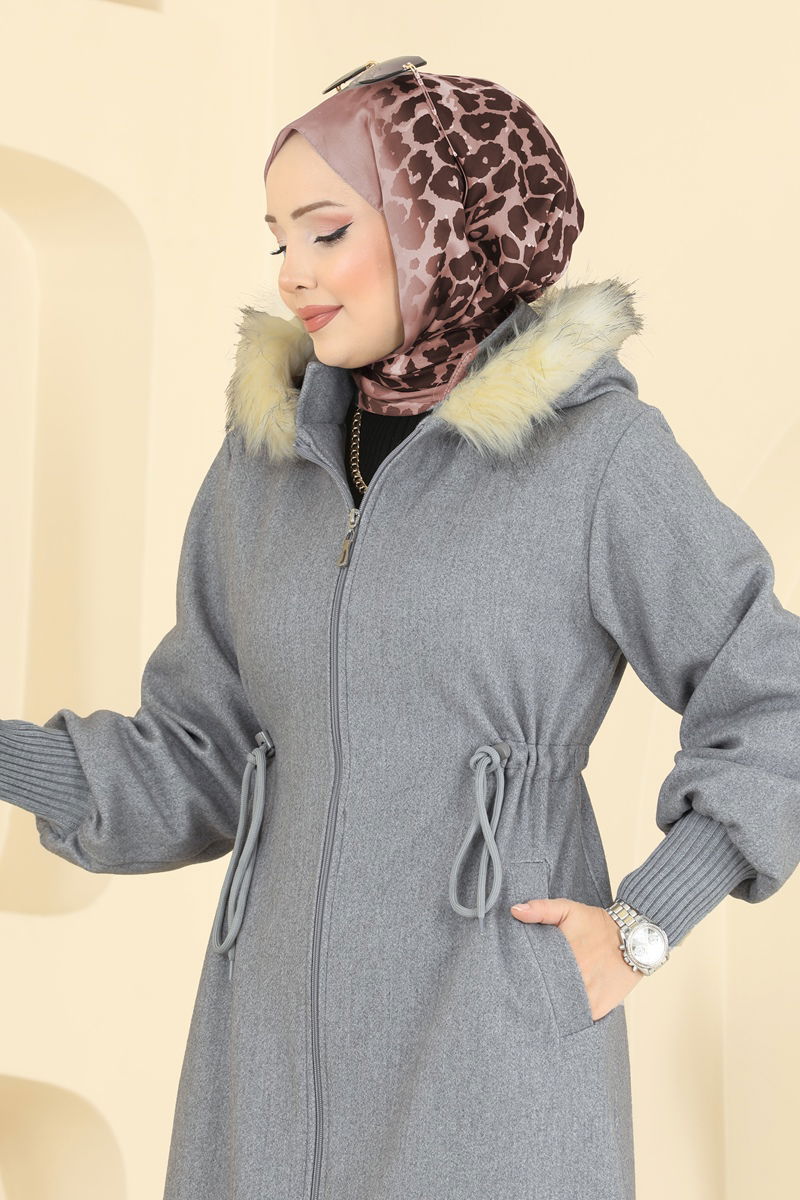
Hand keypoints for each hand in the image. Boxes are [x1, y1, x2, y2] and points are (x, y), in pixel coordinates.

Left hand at [510, 897, 644, 1020]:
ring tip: (538, 1010)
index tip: (515, 981)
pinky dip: (569, 1018)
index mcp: (563, 957)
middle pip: (546, 997)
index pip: (534, 976)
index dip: (523, 980)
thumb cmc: (597, 923)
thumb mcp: (569, 909)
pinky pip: (579, 1020)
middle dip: (535, 997)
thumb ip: (541, 909)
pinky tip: (559, 1015)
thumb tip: (515, 910)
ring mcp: (588, 997)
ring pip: (562, 1012)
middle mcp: (576, 980)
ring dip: (551, 1010)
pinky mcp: (599, 1009)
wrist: (635, 936)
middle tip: (523, 998)